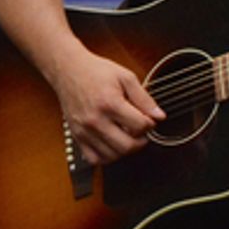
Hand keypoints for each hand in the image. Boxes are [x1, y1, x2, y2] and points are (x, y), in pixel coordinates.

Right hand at [51, 49, 165, 165]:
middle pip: (127, 146)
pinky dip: (107, 157)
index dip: (150, 124)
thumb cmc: (96, 72)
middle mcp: (95, 120)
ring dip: (126, 150)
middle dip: (141, 142)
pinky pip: (94, 158)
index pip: (139, 126)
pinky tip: (113, 145)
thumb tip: (159, 116)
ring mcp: (84, 131)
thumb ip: (144, 98)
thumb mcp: (126, 77)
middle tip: (142, 133)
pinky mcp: (76, 136)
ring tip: (129, 137)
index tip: (149, 120)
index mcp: (110, 103)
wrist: (68, 70)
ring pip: (111, 155)